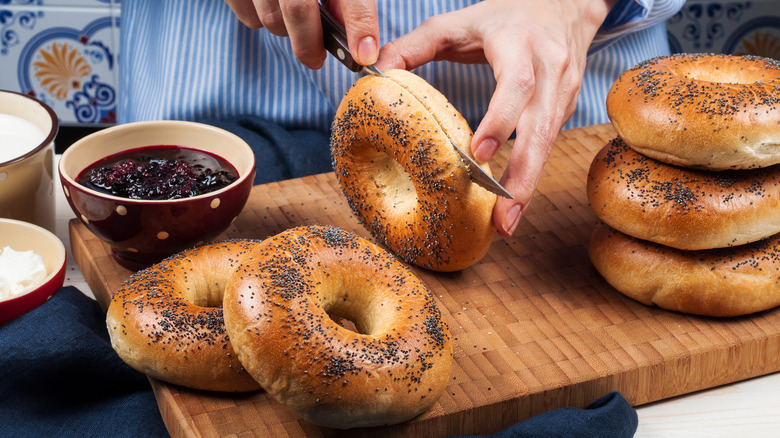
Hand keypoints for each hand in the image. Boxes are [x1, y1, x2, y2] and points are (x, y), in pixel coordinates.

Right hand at [224, 0, 379, 67]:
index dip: (359, 23)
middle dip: (310, 44)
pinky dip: (261, 21)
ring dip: (286, 31)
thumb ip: (345, 0)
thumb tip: (358, 40)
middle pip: (298, 10)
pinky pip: (249, 18)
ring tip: (294, 21)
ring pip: (271, 19)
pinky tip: (270, 7)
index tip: (364, 54)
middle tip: (316, 59)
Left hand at [376, 0, 615, 235]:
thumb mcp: (460, 22)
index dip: (501, 120)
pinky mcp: (566, 109)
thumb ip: (416, 43)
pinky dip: (530, 177)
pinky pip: (548, 147)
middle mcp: (550, 70)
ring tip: (506, 224)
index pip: (516, 85)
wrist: (564, 5)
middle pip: (540, 129)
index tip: (480, 155)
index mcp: (520, 46)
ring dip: (528, 187)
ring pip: (548, 145)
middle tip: (502, 216)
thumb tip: (376, 71)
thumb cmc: (506, 16)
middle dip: (522, 176)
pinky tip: (512, 204)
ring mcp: (564, 92)